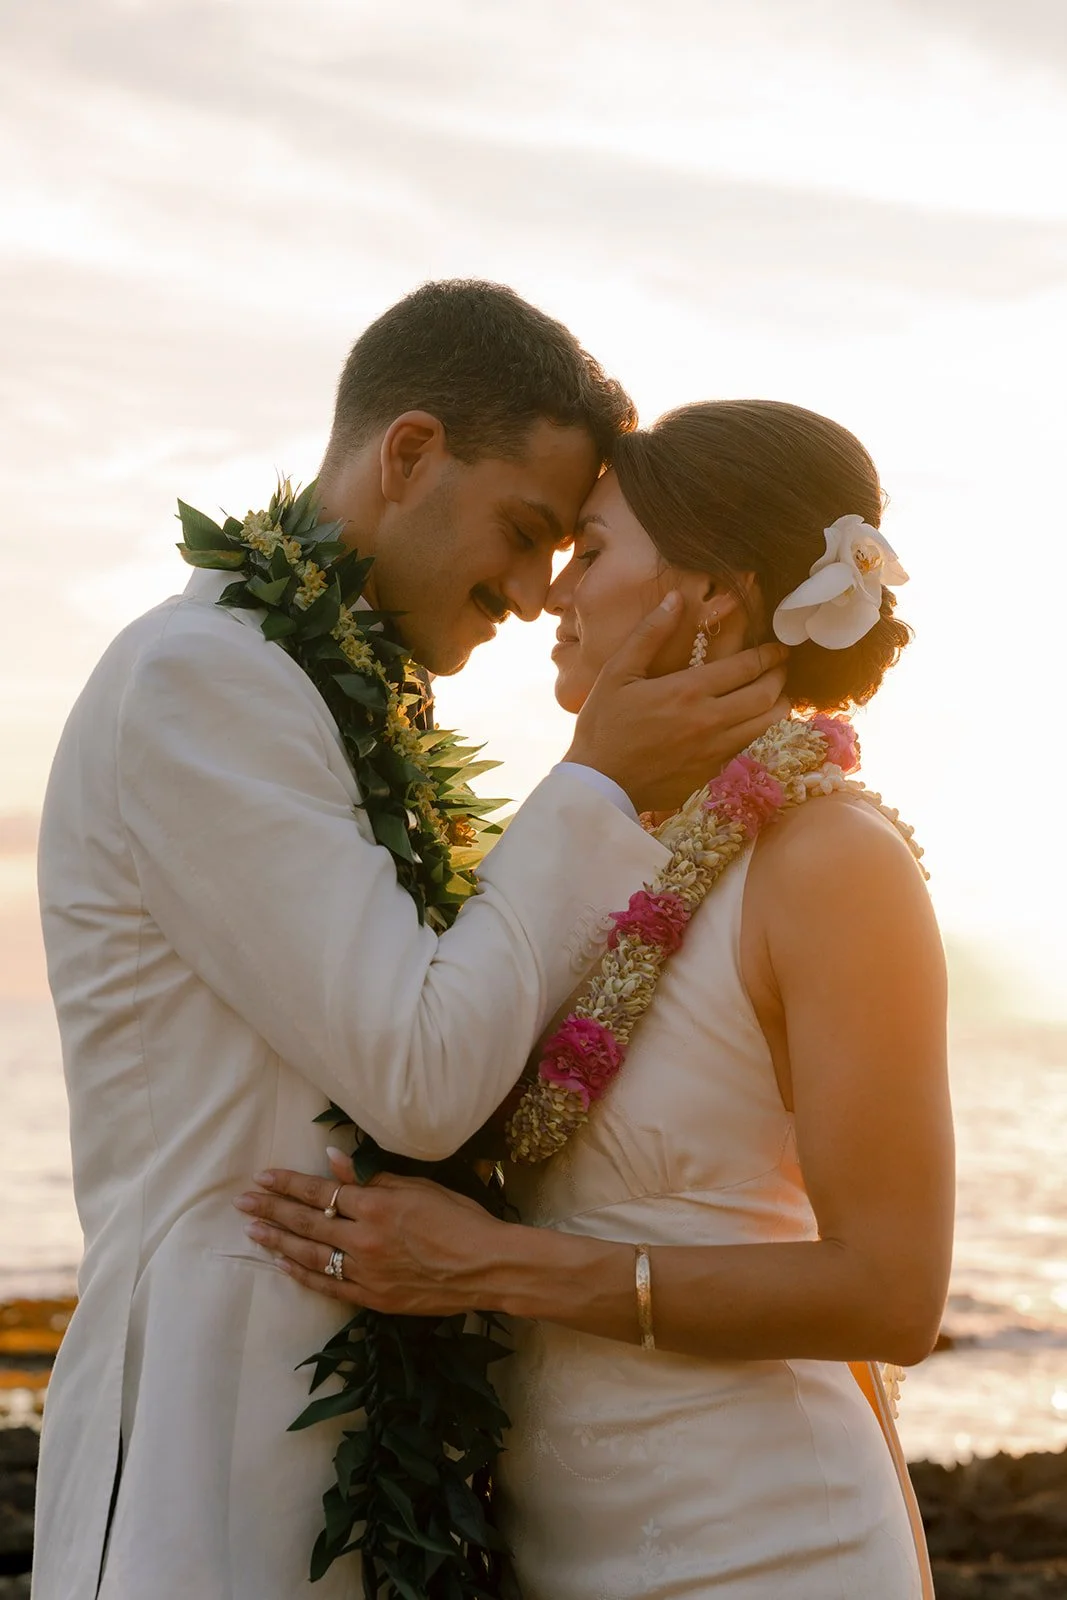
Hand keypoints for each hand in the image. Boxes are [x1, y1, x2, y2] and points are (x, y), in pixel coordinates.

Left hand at [233, 1150, 510, 1314]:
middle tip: (243, 1202)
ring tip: (252, 1231)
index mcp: (375, 1206)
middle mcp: (363, 1239)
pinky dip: (303, 1274)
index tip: (262, 1177)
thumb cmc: (460, 1219)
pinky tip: (283, 1264)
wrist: (486, 1268)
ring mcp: (365, 1272)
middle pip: (306, 1222)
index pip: (320, 1191)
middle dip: (271, 1210)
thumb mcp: (418, 1188)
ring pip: (310, 1255)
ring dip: (278, 1241)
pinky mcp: (373, 1298)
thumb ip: (371, 1177)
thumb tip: (333, 1160)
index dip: (288, 1184)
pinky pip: (328, 1285)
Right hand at [565, 593, 789, 813]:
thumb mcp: (617, 672)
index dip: (769, 653)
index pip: (747, 666)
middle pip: (766, 694)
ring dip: (778, 704)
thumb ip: (649, 634)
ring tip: (776, 692)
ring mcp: (714, 749)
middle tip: (781, 665)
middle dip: (780, 675)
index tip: (777, 647)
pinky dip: (758, 730)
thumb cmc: (604, 725)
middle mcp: (709, 720)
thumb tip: (675, 598)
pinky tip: (751, 721)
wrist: (600, 783)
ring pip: (766, 724)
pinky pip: (748, 746)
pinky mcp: (712, 771)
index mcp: (688, 691)